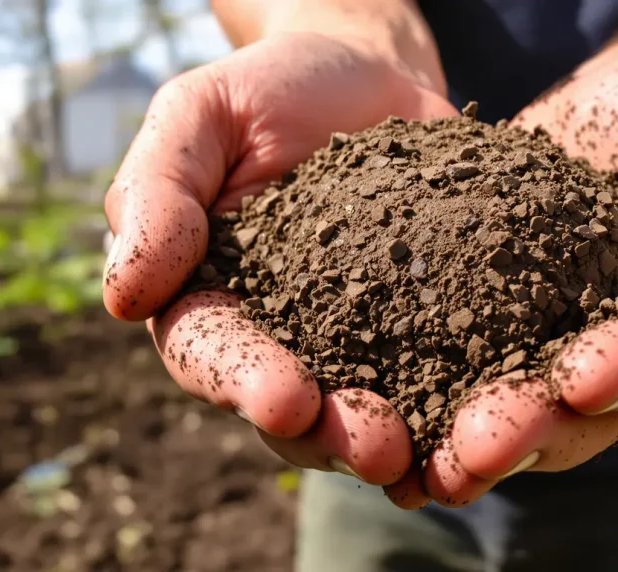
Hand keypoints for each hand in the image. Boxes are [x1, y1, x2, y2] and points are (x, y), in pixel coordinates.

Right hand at [102, 32, 456, 485]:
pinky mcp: (431, 323)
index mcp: (211, 297)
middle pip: (295, 407)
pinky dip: (463, 402)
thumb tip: (123, 295)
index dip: (246, 382)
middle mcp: (283, 336)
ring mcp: (362, 338)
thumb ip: (157, 193)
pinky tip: (493, 423)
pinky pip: (447, 370)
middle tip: (379, 449)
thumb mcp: (199, 115)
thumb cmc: (268, 89)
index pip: (213, 352)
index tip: (287, 399)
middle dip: (334, 434)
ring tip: (436, 455)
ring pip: (370, 408)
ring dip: (401, 438)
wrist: (365, 73)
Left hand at [386, 49, 617, 507]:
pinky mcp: (490, 317)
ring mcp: (554, 341)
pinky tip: (383, 417)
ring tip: (421, 462)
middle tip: (475, 448)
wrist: (617, 97)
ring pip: (521, 410)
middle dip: (533, 430)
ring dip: (472, 438)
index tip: (584, 374)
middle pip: (589, 411)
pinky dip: (425, 396)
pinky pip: (459, 363)